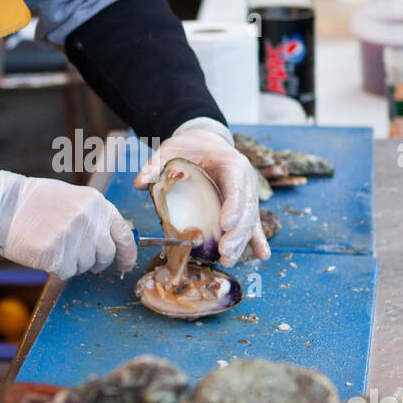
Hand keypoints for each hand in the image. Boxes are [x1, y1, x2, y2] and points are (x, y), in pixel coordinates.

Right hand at [0, 172, 136, 279]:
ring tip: (54, 246)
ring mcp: (72, 236)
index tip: (124, 263)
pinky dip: (57, 268)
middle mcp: (88, 218)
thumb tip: (115, 239)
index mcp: (95, 203)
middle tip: (77, 255)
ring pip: (86, 265)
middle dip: (95, 261)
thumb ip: (95, 217)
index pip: (123, 234)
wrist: (2, 206)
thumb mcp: (73, 199)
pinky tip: (45, 252)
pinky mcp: (55, 254)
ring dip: (73, 263)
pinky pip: (67, 272)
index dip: (127, 253)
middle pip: (105, 254)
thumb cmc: (34, 202)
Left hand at [134, 125, 270, 266]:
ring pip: (250, 220)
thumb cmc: (190, 148)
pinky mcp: (244, 207)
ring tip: (228, 260)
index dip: (233, 206)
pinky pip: (253, 224)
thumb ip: (156, 165)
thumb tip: (139, 183)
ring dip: (241, 242)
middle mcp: (245, 181)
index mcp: (231, 164)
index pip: (236, 185)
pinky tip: (263, 255)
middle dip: (236, 233)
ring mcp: (247, 195)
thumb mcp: (171, 150)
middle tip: (224, 252)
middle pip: (246, 209)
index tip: (224, 224)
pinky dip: (257, 240)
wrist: (206, 143)